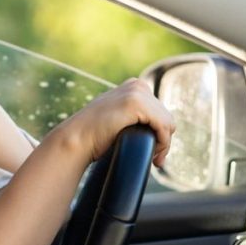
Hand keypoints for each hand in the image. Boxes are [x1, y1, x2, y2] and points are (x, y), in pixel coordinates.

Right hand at [54, 78, 175, 167]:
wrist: (77, 138)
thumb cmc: (95, 135)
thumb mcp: (118, 118)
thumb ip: (134, 115)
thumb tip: (159, 129)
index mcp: (134, 86)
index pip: (161, 112)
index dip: (161, 134)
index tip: (154, 153)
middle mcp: (137, 85)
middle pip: (167, 117)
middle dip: (164, 140)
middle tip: (156, 160)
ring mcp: (136, 92)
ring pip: (168, 123)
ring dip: (164, 144)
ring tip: (154, 159)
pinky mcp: (135, 103)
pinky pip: (163, 126)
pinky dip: (162, 142)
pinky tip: (153, 154)